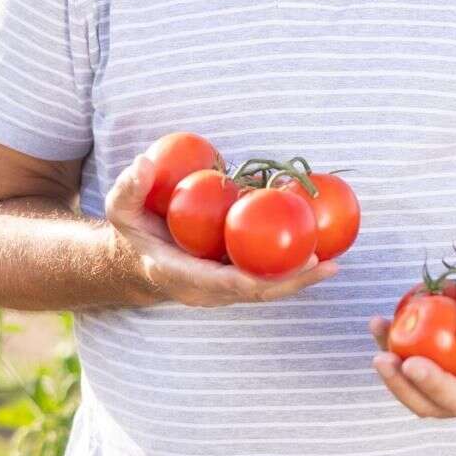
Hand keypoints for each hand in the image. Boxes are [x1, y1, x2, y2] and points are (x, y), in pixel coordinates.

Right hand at [105, 153, 337, 306]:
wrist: (136, 257)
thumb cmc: (133, 230)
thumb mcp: (121, 208)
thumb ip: (130, 187)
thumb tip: (144, 163)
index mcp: (181, 275)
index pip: (222, 283)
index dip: (253, 280)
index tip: (279, 271)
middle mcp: (208, 290)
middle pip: (256, 292)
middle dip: (292, 283)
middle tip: (326, 265)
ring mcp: (223, 288)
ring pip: (266, 288)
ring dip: (300, 279)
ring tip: (334, 262)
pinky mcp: (235, 278)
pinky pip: (266, 275)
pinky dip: (292, 267)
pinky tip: (320, 248)